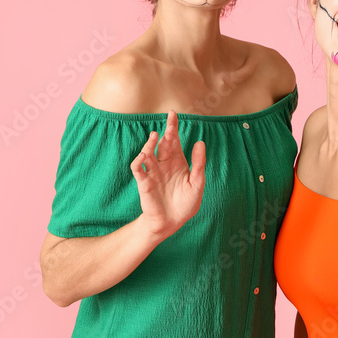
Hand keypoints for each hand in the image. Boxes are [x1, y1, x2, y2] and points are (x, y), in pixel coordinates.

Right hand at [129, 110, 205, 242]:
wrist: (171, 223)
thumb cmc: (186, 204)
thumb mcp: (197, 183)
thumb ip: (198, 163)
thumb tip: (200, 142)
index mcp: (178, 162)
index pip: (174, 141)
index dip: (173, 128)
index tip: (173, 114)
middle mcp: (164, 164)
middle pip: (163, 143)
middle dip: (167, 131)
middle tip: (170, 118)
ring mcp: (153, 172)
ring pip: (148, 152)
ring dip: (150, 143)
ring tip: (156, 136)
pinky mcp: (144, 182)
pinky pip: (138, 168)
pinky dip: (139, 160)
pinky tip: (144, 154)